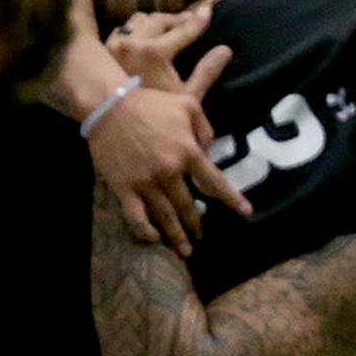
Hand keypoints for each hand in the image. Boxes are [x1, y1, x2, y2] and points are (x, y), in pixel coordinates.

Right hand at [95, 9, 249, 254]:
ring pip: (165, 216)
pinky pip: (136, 216)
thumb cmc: (150, 104)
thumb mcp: (188, 105)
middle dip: (197, 226)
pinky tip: (153, 238)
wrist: (109, 107)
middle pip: (189, 206)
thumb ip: (204, 128)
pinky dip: (145, 231)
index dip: (231, 199)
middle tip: (202, 239)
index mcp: (188, 151)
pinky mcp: (123, 188)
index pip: (215, 181)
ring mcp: (146, 182)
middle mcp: (169, 171)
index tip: (246, 212)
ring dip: (176, 236)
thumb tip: (211, 149)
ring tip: (185, 251)